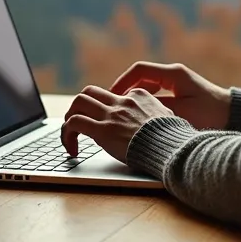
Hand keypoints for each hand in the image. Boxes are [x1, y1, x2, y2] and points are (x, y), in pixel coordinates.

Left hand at [60, 85, 175, 161]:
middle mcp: (122, 102)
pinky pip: (74, 124)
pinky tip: (72, 149)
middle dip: (79, 106)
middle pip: (90, 92)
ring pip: (78, 102)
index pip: (111, 95)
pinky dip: (67, 134)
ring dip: (69, 117)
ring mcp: (112, 115)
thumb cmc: (173, 138)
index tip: (102, 125)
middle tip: (76, 122)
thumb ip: (155, 114)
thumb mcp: (168, 117)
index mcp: (138, 96)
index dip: (102, 110)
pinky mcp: (103, 130)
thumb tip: (152, 121)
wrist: (173, 148)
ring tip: (69, 134)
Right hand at [109, 61, 230, 130]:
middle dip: (127, 91)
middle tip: (115, 106)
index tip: (113, 96)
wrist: (233, 116)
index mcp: (173, 74)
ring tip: (126, 113)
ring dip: (137, 97)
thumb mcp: (181, 113)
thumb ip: (157, 109)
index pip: (139, 70)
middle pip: (141, 77)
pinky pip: (157, 93)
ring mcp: (177, 81)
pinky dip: (147, 101)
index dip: (122, 81)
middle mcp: (174, 74)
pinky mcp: (180, 91)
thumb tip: (134, 110)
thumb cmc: (210, 115)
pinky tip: (143, 116)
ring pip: (148, 85)